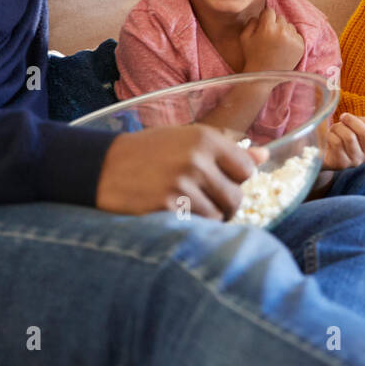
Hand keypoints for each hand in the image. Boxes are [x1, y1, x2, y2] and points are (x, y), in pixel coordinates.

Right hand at [96, 124, 266, 219]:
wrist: (98, 167)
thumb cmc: (147, 153)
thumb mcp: (186, 140)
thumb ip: (226, 150)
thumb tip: (265, 157)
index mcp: (205, 138)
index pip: (246, 169)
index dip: (236, 179)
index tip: (221, 181)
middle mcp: (196, 159)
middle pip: (236, 197)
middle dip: (225, 204)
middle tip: (205, 202)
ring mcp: (181, 184)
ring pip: (218, 216)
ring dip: (207, 218)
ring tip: (186, 208)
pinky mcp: (166, 208)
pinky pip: (197, 227)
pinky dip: (191, 227)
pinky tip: (175, 216)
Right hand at [239, 7, 304, 71]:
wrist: (264, 76)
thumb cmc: (252, 56)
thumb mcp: (244, 37)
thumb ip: (251, 22)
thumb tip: (260, 15)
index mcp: (267, 27)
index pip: (269, 11)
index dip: (265, 17)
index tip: (264, 24)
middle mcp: (282, 31)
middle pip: (280, 18)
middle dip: (275, 24)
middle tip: (270, 36)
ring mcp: (292, 39)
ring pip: (289, 26)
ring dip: (284, 31)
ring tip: (277, 43)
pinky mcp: (300, 46)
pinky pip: (296, 35)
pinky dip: (291, 39)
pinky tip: (283, 49)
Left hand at [324, 113, 364, 169]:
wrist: (321, 157)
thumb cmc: (336, 138)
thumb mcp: (348, 128)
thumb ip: (352, 120)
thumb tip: (342, 111)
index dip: (358, 118)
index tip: (346, 118)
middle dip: (351, 120)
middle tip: (341, 118)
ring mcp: (355, 161)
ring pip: (349, 137)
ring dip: (337, 128)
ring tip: (332, 131)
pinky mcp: (342, 164)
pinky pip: (336, 142)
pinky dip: (329, 136)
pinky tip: (326, 140)